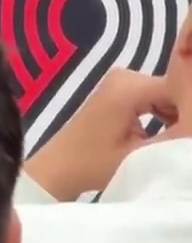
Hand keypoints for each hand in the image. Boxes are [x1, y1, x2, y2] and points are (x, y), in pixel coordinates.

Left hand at [24, 66, 178, 199]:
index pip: (177, 89)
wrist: (62, 166)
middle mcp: (126, 76)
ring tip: (177, 140)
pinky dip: (163, 116)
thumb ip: (173, 138)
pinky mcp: (120, 91)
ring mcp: (122, 82)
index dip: (189, 110)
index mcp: (129, 87)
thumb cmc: (97, 163)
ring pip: (164, 95)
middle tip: (185, 140)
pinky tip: (166, 136)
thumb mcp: (141, 155)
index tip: (190, 135)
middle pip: (171, 90)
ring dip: (175, 116)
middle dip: (184, 113)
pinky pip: (152, 98)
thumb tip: (190, 127)